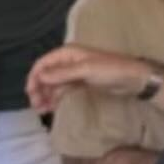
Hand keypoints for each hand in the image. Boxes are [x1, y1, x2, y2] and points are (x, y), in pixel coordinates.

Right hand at [27, 46, 151, 113]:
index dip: (35, 77)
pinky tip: (53, 107)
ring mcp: (75, 73)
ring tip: (42, 110)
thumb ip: (63, 73)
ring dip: (47, 95)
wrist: (133, 79)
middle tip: (36, 106)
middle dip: (39, 89)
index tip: (30, 93)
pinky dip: (57, 97)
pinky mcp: (82, 83)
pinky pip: (64, 90)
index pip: (44, 63)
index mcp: (67, 53)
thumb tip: (41, 76)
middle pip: (47, 74)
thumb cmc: (110, 70)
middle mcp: (69, 61)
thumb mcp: (85, 70)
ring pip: (55, 84)